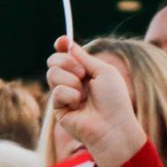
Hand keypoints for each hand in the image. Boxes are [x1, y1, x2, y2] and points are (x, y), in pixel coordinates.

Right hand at [45, 39, 146, 166]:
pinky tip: (78, 106)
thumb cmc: (114, 99)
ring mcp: (65, 95)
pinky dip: (69, 95)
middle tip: (82, 73)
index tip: (63, 41)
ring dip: (70, 80)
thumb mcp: (103, 71)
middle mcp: (73, 82)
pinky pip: (57, 91)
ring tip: (83, 94)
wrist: (112, 125)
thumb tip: (69, 44)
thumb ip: (84, 57)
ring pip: (52, 74)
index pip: (67, 55)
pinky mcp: (59, 109)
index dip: (62, 46)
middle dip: (66, 62)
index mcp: (85, 72)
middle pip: (54, 61)